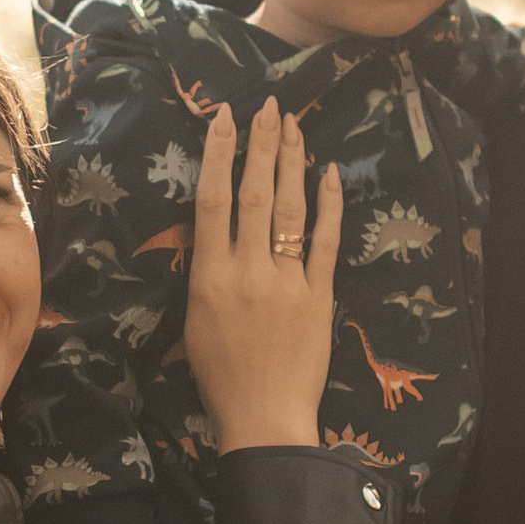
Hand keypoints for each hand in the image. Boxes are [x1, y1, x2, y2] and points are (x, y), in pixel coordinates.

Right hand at [185, 98, 342, 452]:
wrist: (264, 416)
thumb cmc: (221, 376)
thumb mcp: (195, 321)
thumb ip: (205, 273)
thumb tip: (213, 230)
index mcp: (209, 277)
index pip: (213, 200)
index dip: (220, 153)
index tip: (225, 118)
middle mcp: (246, 271)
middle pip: (254, 193)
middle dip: (261, 145)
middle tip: (269, 107)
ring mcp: (285, 281)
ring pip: (288, 209)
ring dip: (291, 163)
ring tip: (294, 126)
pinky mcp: (318, 296)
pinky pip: (325, 242)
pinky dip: (328, 206)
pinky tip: (329, 174)